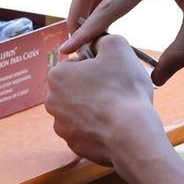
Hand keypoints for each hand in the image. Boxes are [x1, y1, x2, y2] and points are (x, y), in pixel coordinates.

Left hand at [45, 34, 166, 167]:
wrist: (132, 134)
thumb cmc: (123, 88)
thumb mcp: (117, 46)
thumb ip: (101, 39)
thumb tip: (95, 43)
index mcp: (57, 75)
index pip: (76, 64)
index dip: (96, 66)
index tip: (111, 73)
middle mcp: (52, 101)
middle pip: (76, 88)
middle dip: (93, 88)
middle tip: (116, 91)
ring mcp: (61, 126)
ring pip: (80, 110)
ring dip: (94, 109)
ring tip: (116, 110)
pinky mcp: (74, 145)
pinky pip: (86, 131)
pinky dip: (97, 128)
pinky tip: (113, 127)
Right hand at [61, 0, 183, 85]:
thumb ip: (181, 50)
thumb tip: (156, 81)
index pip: (108, 6)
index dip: (86, 30)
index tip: (68, 49)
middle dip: (75, 15)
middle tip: (75, 44)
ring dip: (83, 6)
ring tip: (86, 36)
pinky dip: (97, 0)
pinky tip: (103, 21)